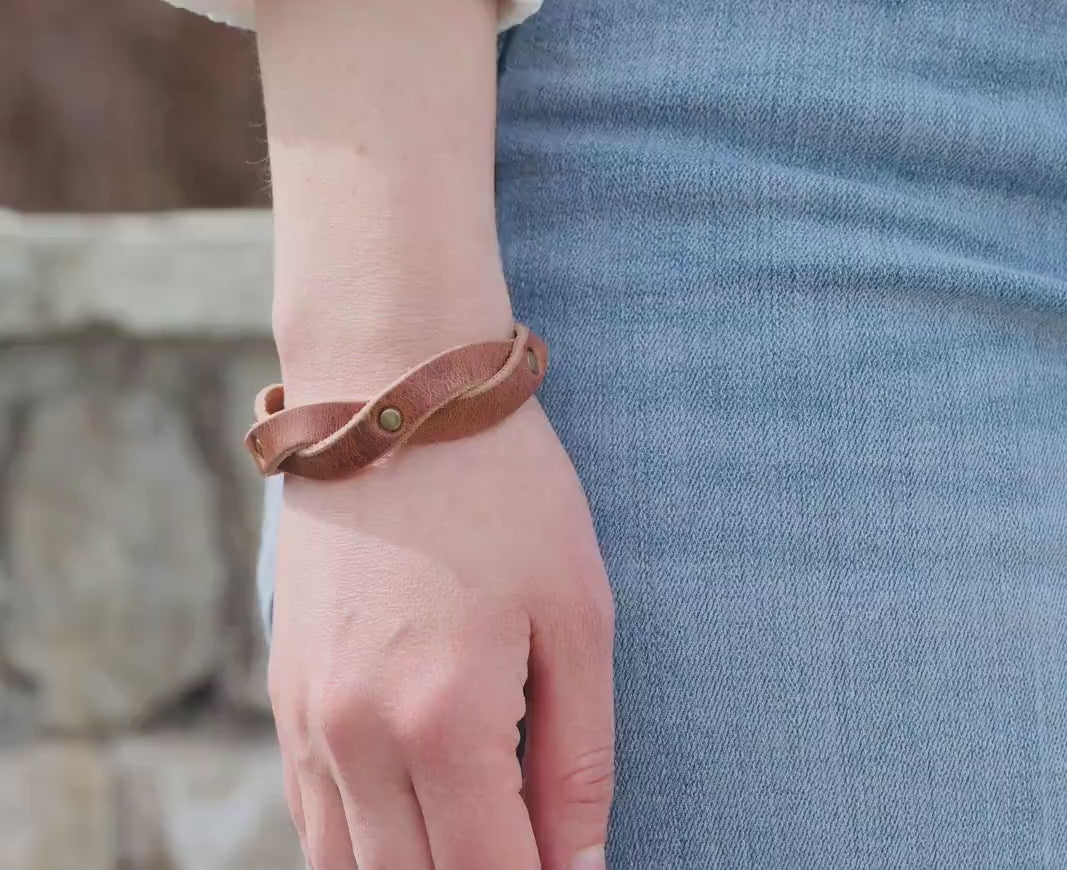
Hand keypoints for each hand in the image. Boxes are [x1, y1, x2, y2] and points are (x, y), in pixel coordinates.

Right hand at [267, 399, 614, 869]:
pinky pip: (310, 812)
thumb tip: (584, 867)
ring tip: (480, 838)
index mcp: (446, 720)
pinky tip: (412, 821)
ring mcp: (307, 717)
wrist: (390, 394)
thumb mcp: (577, 617)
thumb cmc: (506, 494)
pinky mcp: (283, 691)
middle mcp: (358, 735)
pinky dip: (361, 842)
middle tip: (528, 850)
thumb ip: (579, 759)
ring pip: (349, 866)